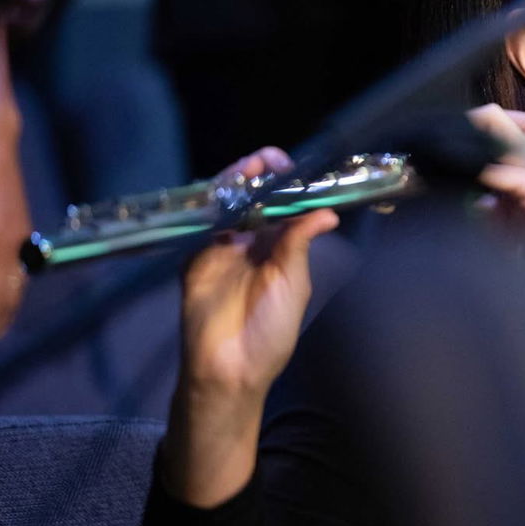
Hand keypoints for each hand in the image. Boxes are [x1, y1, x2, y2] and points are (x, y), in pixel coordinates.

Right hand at [179, 148, 337, 400]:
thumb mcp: (293, 283)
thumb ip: (299, 244)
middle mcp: (250, 243)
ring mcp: (221, 247)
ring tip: (250, 165)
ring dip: (237, 183)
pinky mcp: (195, 256)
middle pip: (253, 199)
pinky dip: (211, 203)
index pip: (282, 207)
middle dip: (260, 175)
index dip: (287, 185)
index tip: (292, 165)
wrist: (228, 367)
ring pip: (227, 205)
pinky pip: (202, 224)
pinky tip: (222, 187)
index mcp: (279, 249)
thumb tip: (328, 212)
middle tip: (268, 158)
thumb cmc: (270, 330)